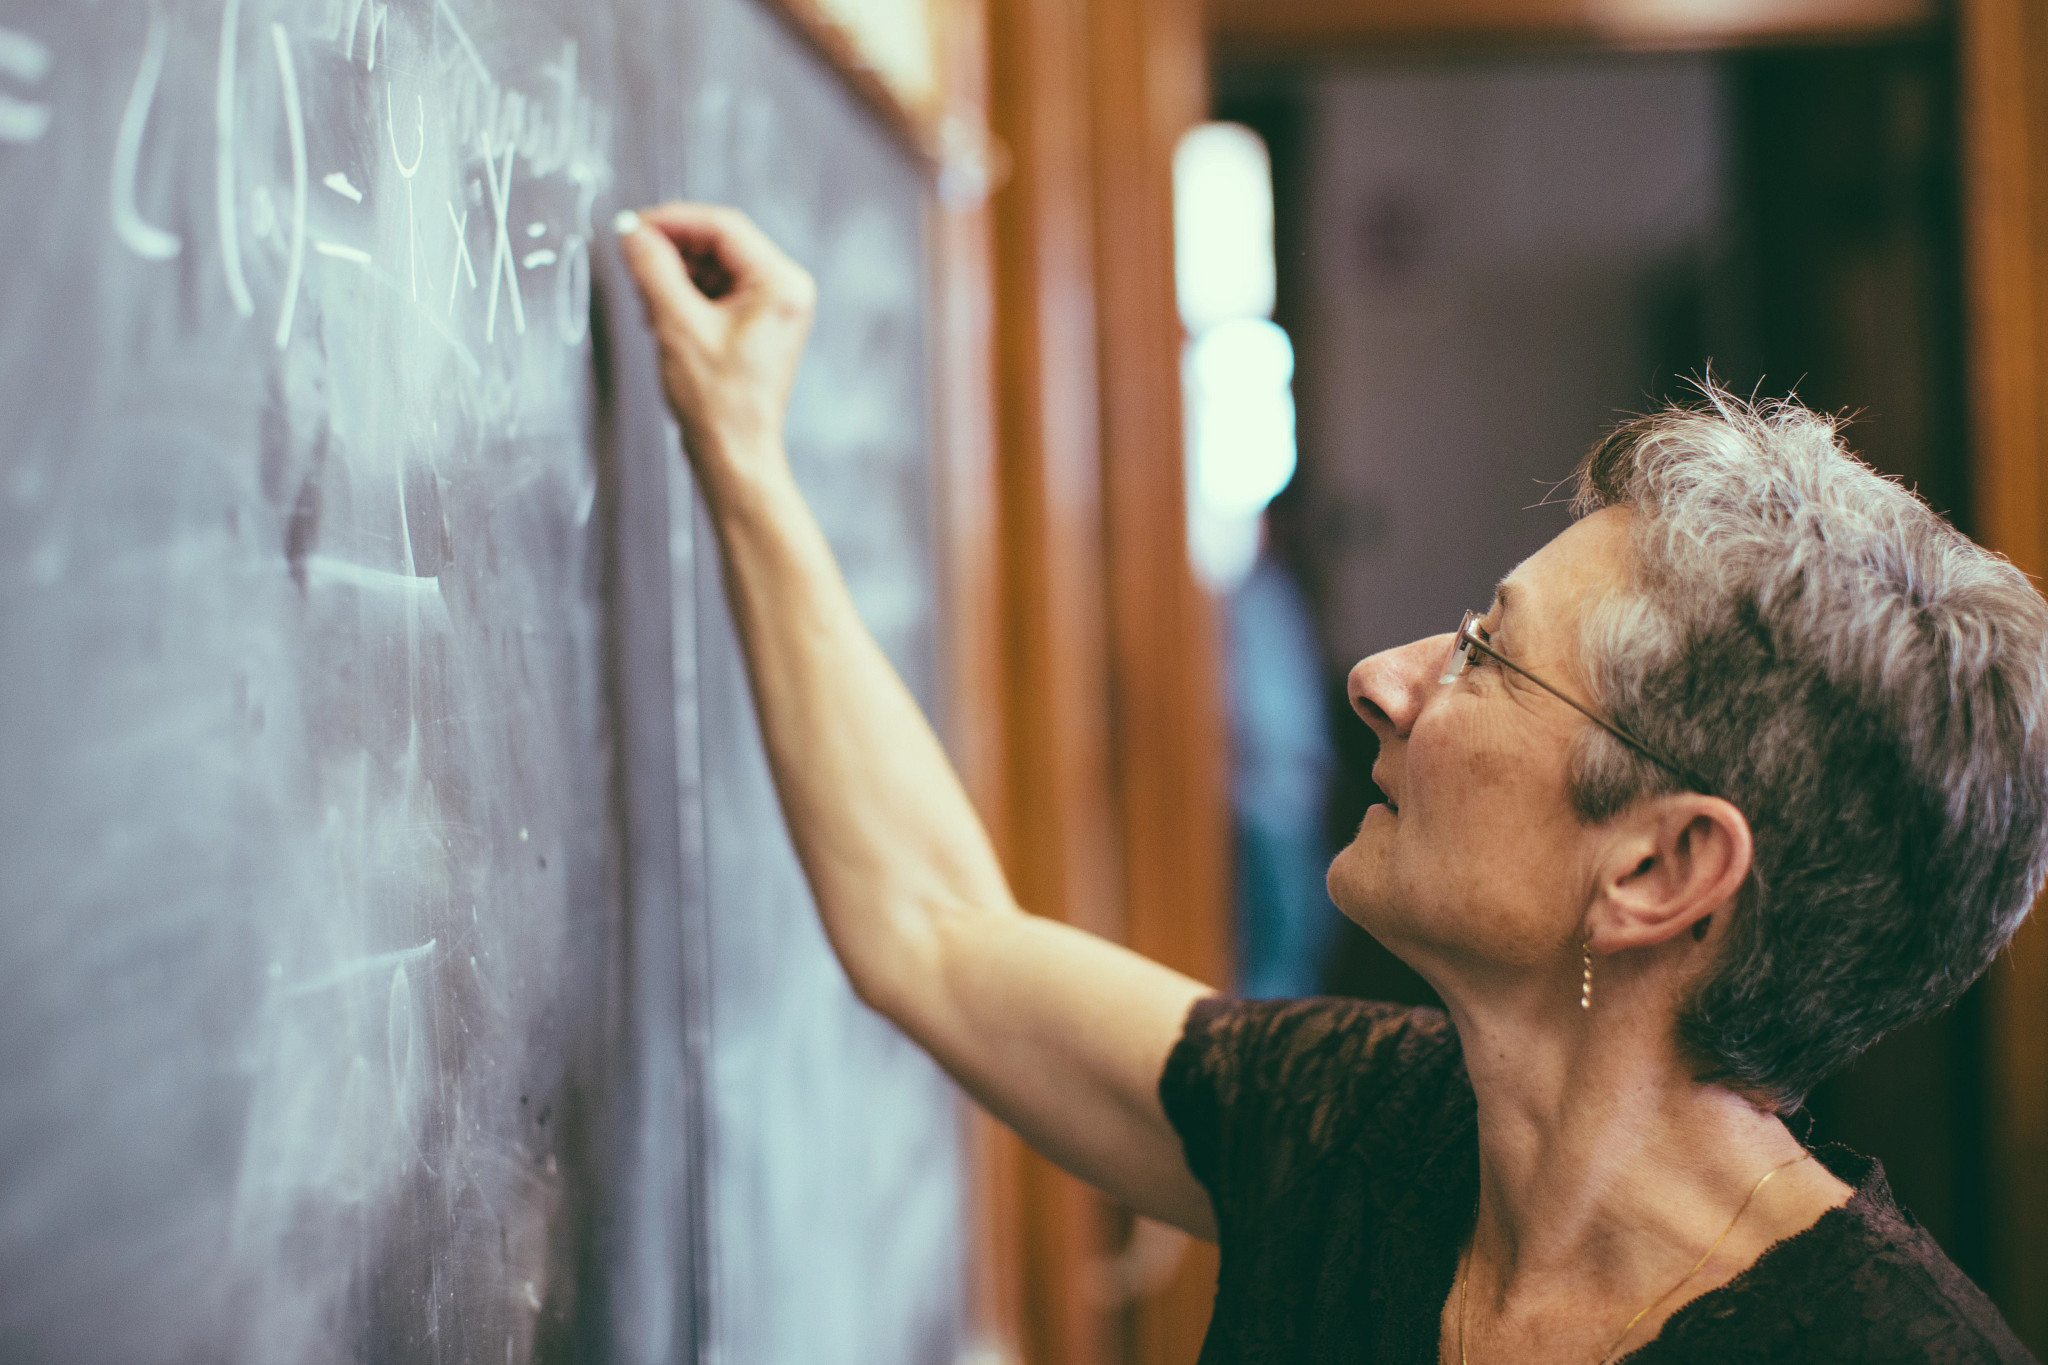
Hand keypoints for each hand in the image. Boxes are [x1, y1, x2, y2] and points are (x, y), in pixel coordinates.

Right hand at [617, 202, 816, 496]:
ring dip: (676, 275)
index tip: (634, 225)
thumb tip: (634, 233)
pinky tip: (660, 314)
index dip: (673, 221)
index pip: (723, 227)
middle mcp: (785, 290)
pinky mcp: (759, 325)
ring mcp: (774, 308)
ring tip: (646, 299)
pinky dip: (686, 296)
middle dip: (673, 250)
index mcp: (780, 284)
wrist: (735, 454)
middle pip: (720, 245)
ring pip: (715, 267)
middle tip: (632, 257)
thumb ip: (654, 270)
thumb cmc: (718, 402)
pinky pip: (718, 292)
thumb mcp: (677, 326)